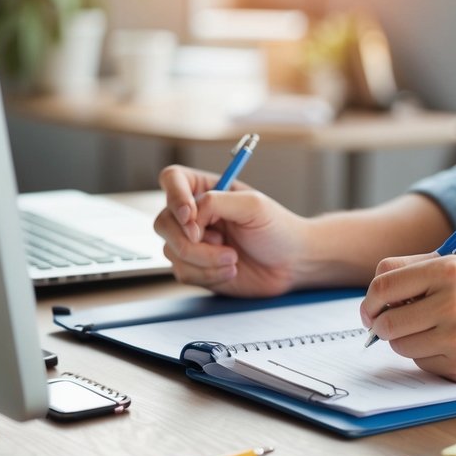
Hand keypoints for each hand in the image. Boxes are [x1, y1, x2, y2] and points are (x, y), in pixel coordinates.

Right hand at [154, 164, 307, 296]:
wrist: (291, 264)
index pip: (171, 180)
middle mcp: (194, 215)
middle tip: (221, 244)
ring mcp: (192, 242)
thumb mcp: (253, 206)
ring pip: (172, 251)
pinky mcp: (195, 268)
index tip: (191, 217)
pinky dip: (208, 275)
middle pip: (163, 222)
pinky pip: (183, 273)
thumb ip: (217, 202)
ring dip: (205, 260)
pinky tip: (231, 270)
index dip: (174, 197)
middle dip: (190, 240)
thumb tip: (190, 216)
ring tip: (234, 259)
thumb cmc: (277, 229)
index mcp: (206, 189)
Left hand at [361, 253, 455, 382]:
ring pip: (400, 345)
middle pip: (386, 321)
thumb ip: (414, 271)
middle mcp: (452, 303)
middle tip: (389, 325)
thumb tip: (374, 297)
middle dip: (381, 325)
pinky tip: (450, 346)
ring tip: (430, 332)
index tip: (371, 309)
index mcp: (448, 270)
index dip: (370, 301)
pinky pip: (422, 363)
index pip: (384, 285)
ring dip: (406, 341)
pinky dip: (428, 356)